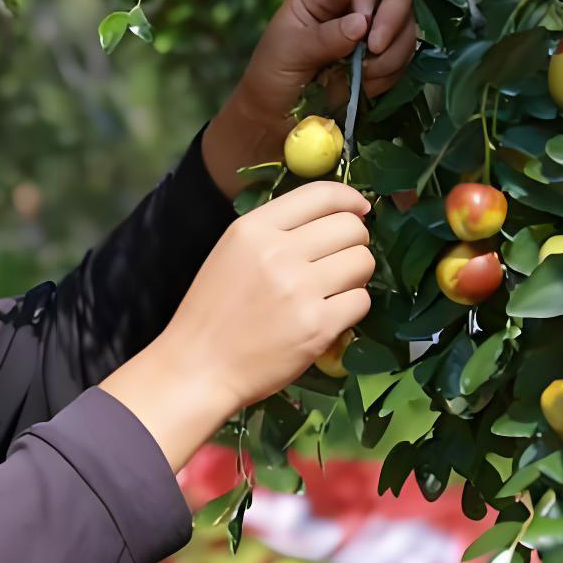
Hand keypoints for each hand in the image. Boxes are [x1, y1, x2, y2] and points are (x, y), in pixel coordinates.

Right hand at [151, 179, 375, 417]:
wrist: (199, 367)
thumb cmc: (213, 312)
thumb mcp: (231, 253)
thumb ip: (275, 231)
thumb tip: (334, 215)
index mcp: (253, 228)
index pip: (320, 194)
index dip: (350, 199)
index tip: (360, 210)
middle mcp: (278, 252)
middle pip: (351, 227)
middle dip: (354, 242)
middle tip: (340, 260)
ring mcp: (300, 290)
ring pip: (362, 262)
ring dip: (356, 275)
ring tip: (334, 289)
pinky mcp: (318, 326)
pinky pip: (362, 300)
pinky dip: (352, 307)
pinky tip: (330, 314)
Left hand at [231, 0, 419, 129]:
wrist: (275, 118)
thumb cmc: (271, 78)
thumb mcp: (289, 53)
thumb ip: (324, 37)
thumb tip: (362, 23)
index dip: (372, 2)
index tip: (364, 34)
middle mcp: (349, 6)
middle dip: (393, 23)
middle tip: (375, 50)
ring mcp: (368, 32)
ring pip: (406, 28)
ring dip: (390, 56)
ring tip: (362, 76)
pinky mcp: (379, 59)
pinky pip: (403, 58)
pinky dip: (390, 74)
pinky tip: (366, 87)